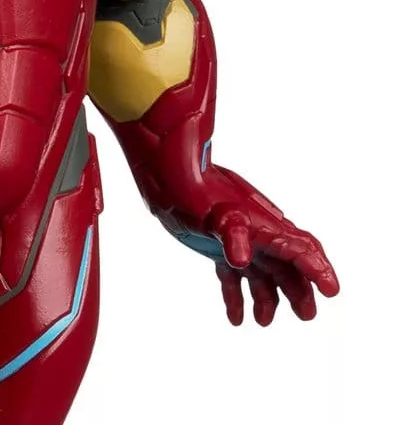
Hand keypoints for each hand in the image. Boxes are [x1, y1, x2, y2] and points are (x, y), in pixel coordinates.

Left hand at [204, 170, 338, 326]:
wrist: (171, 180)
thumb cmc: (198, 193)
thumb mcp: (219, 215)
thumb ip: (234, 235)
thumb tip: (240, 260)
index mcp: (267, 228)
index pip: (302, 251)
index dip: (319, 270)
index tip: (331, 291)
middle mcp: (258, 236)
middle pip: (287, 269)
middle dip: (299, 292)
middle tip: (304, 315)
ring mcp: (238, 243)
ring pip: (262, 277)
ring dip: (267, 300)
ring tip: (263, 322)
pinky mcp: (217, 249)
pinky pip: (233, 279)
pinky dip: (236, 298)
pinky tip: (235, 319)